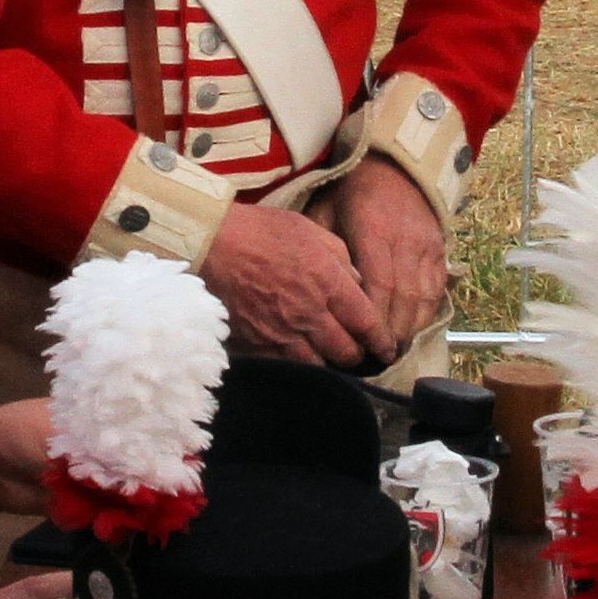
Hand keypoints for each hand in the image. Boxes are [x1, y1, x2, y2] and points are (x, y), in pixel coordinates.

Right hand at [196, 200, 385, 367]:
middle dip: (356, 356)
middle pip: (346, 352)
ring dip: (327, 364)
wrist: (211, 244)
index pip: (367, 323)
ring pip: (318, 366)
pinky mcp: (256, 344)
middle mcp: (310, 313)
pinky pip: (285, 367)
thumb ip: (340, 257)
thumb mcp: (309, 230)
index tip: (387, 348)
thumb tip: (357, 281)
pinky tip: (297, 361)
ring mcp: (282, 333)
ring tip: (328, 360)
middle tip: (357, 354)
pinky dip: (296, 368)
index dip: (381, 340)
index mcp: (328, 282)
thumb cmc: (259, 230)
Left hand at [313, 157, 453, 364]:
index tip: (365, 345)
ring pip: (423, 297)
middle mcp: (406, 241)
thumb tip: (316, 291)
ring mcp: (427, 246)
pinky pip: (437, 289)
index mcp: (375, 231)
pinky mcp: (440, 250)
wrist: (396, 167)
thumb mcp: (327, 211)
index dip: (376, 320)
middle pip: (404, 297)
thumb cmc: (352, 193)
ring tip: (394, 352)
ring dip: (410, 328)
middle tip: (378, 359)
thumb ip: (324, 249)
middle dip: (393, 333)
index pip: (380, 285)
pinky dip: (426, 314)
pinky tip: (412, 331)